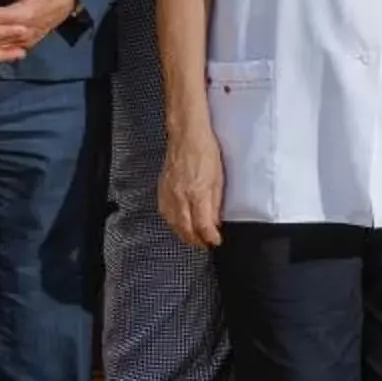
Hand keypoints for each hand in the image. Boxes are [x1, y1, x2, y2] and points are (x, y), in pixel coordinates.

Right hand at [158, 128, 223, 248]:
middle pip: (185, 228)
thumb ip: (216, 202)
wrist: (187, 136)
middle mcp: (181, 196)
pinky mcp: (162, 188)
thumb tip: (215, 220)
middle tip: (204, 245)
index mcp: (197, 193)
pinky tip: (178, 224)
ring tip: (192, 239)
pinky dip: (172, 222)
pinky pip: (165, 212)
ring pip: (173, 222)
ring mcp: (169, 193)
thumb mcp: (219, 178)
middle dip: (195, 240)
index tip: (216, 242)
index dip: (209, 237)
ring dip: (183, 234)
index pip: (203, 225)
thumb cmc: (206, 152)